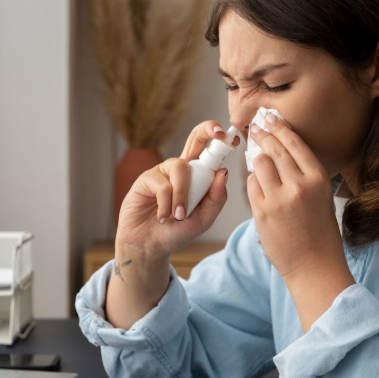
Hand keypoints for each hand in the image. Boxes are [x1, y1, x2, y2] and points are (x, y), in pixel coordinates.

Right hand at [116, 120, 238, 259]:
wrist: (151, 247)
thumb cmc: (176, 232)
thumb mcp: (204, 219)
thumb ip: (215, 198)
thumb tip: (223, 172)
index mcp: (198, 176)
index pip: (210, 151)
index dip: (220, 140)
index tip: (232, 137)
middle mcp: (181, 169)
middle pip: (195, 138)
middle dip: (207, 130)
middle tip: (218, 134)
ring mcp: (163, 171)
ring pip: (180, 168)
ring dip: (182, 195)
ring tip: (179, 216)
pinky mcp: (146, 179)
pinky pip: (162, 185)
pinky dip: (166, 205)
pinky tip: (162, 217)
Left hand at [246, 114, 345, 279]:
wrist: (313, 265)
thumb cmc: (320, 231)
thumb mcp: (321, 196)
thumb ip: (304, 174)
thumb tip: (281, 151)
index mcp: (318, 179)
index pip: (294, 143)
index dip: (280, 127)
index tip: (270, 118)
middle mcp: (298, 185)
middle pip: (274, 149)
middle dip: (263, 136)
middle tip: (256, 128)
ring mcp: (278, 199)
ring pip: (259, 164)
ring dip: (257, 159)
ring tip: (257, 158)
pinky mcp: (261, 212)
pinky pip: (251, 185)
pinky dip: (252, 181)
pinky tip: (257, 183)